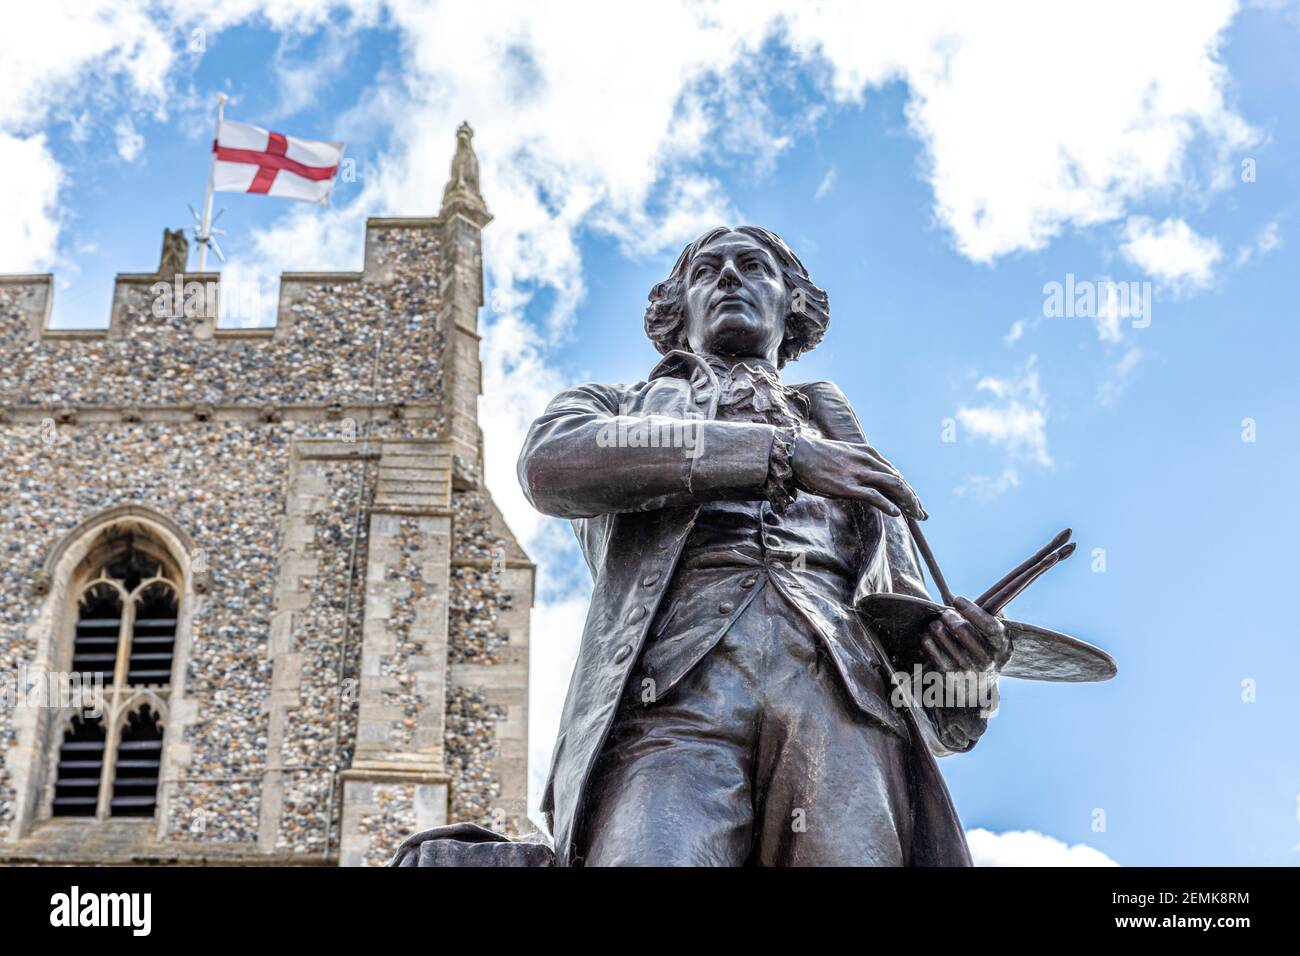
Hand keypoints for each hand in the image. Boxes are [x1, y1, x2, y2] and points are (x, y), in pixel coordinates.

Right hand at [791, 434, 925, 518]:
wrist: (797, 453)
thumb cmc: (816, 456)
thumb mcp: (843, 456)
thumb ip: (858, 465)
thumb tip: (865, 480)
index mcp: (868, 453)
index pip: (895, 473)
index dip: (908, 490)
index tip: (915, 503)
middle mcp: (868, 461)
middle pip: (899, 480)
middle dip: (913, 498)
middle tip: (922, 515)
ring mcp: (858, 473)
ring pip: (894, 486)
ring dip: (908, 501)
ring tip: (916, 515)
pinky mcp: (848, 485)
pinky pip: (875, 496)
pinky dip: (888, 504)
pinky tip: (896, 513)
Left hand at [918, 598, 1008, 751]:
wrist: (979, 690)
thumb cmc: (986, 652)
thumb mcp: (997, 639)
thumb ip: (992, 617)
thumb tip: (982, 598)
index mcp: (1002, 647)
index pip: (989, 626)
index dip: (972, 610)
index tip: (958, 599)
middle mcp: (987, 661)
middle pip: (964, 630)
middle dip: (951, 617)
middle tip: (946, 613)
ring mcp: (968, 670)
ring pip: (944, 638)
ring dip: (937, 627)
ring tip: (936, 623)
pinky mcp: (950, 677)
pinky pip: (933, 651)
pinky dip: (929, 640)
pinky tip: (929, 635)